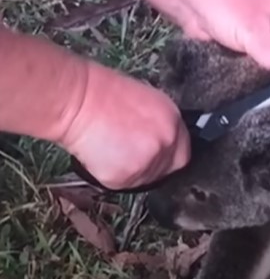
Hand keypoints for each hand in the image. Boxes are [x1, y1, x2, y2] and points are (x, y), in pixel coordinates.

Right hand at [58, 61, 189, 189]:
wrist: (77, 101)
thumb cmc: (103, 94)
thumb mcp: (146, 102)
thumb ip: (160, 124)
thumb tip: (161, 138)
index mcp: (173, 120)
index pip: (183, 151)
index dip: (168, 154)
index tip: (155, 154)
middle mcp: (166, 142)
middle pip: (167, 169)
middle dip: (151, 165)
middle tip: (130, 154)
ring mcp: (148, 161)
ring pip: (145, 179)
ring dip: (132, 171)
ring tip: (111, 149)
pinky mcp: (125, 175)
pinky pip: (123, 184)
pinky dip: (111, 175)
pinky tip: (101, 155)